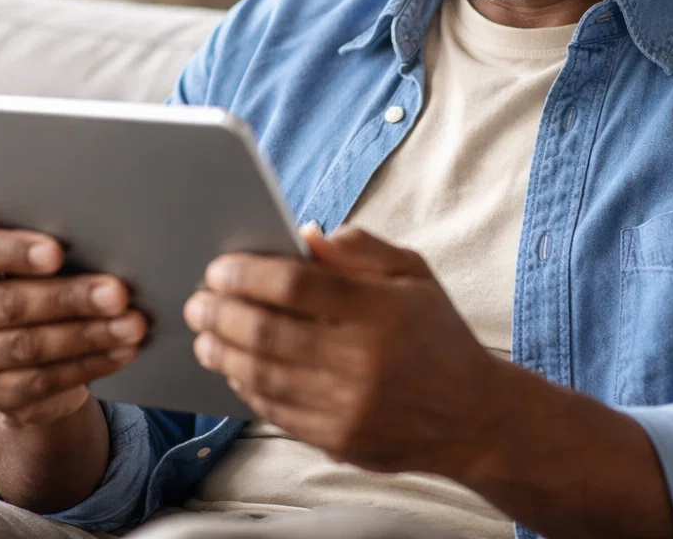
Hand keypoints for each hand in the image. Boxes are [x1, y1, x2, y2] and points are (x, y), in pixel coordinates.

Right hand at [0, 221, 147, 426]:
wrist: (15, 352)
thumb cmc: (28, 281)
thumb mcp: (24, 257)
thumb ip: (37, 232)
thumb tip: (80, 205)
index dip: (13, 251)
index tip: (56, 252)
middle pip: (10, 303)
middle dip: (70, 298)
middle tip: (118, 292)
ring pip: (30, 347)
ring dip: (88, 335)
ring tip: (131, 325)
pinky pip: (44, 380)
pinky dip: (89, 365)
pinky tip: (120, 352)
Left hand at [182, 226, 510, 477]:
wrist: (473, 417)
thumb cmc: (438, 336)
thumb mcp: (414, 276)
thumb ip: (360, 250)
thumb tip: (305, 234)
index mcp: (382, 311)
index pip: (296, 287)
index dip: (248, 274)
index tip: (220, 268)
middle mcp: (363, 362)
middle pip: (269, 333)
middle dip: (222, 313)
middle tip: (199, 300)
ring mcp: (348, 406)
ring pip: (263, 376)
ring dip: (223, 352)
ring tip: (205, 334)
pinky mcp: (338, 439)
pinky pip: (275, 410)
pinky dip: (246, 387)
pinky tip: (235, 367)